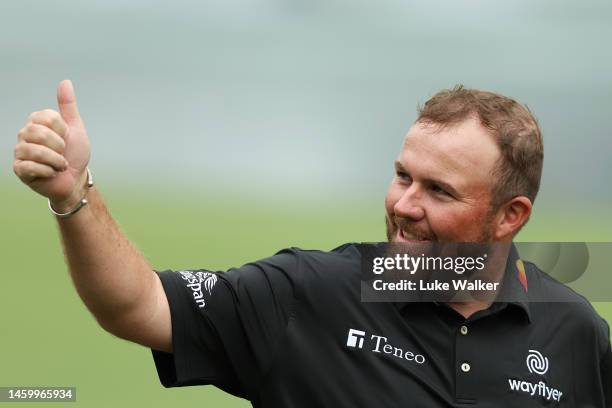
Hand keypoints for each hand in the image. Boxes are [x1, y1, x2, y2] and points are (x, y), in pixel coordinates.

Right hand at [13, 80, 90, 210]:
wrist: (75, 179)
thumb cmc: (75, 154)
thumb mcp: (75, 128)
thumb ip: (68, 106)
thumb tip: (65, 82)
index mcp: (37, 122)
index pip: (47, 117)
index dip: (62, 130)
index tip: (66, 138)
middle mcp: (25, 134)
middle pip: (38, 133)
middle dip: (59, 147)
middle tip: (63, 154)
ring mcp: (20, 152)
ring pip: (34, 151)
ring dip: (55, 161)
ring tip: (59, 165)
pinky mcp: (20, 169)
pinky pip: (31, 167)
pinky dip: (48, 171)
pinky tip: (51, 173)